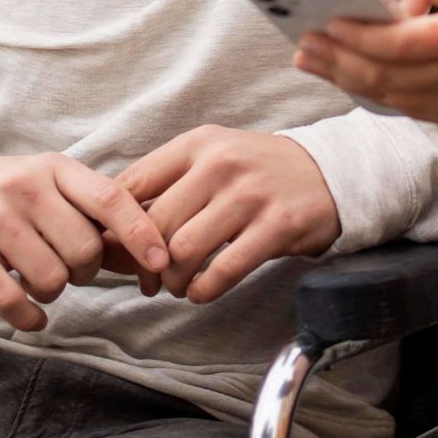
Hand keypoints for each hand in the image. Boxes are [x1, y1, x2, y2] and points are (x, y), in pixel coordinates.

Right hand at [0, 153, 171, 331]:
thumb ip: (90, 212)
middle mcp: (24, 187)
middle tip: (68, 269)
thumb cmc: (5, 196)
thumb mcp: (47, 184)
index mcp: (54, 168)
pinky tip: (30, 316)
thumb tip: (150, 253)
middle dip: (85, 272)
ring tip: (38, 280)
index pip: (110, 199)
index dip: (141, 233)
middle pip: (84, 250)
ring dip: (53, 292)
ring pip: (52, 279)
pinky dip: (28, 318)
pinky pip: (11, 300)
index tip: (160, 262)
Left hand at [115, 126, 343, 304]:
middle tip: (148, 280)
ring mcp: (251, 194)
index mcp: (196, 144)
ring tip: (176, 286)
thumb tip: (110, 227)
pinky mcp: (278, 225)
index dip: (115, 226)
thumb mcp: (211, 157)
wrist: (327, 172)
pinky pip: (225, 269)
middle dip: (144, 263)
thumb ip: (166, 185)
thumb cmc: (255, 172)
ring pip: (185, 250)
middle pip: (156, 225)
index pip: (133, 185)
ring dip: (173, 280)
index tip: (115, 250)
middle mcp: (221, 164)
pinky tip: (201, 293)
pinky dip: (204, 290)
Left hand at [296, 0, 437, 131]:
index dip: (361, 35)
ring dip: (342, 77)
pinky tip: (342, 75)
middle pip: (384, 74)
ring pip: (385, 96)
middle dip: (337, 58)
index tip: (328, 22)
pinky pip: (400, 108)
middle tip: (303, 42)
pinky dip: (366, 92)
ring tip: (310, 58)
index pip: (402, 43)